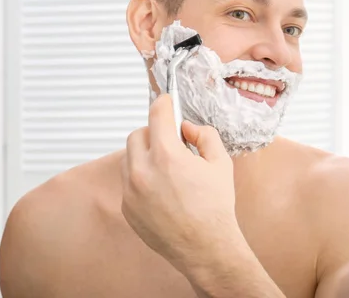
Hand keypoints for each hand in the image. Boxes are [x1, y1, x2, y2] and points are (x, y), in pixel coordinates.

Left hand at [120, 94, 239, 273]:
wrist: (206, 248)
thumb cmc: (216, 206)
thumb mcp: (220, 162)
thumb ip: (204, 135)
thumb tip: (187, 128)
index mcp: (167, 156)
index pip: (157, 113)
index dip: (164, 102)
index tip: (166, 100)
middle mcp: (142, 171)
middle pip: (138, 133)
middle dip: (154, 131)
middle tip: (172, 141)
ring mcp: (131, 191)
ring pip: (129, 157)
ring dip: (145, 154)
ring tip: (167, 168)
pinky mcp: (127, 207)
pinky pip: (128, 180)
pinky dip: (141, 176)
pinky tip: (162, 189)